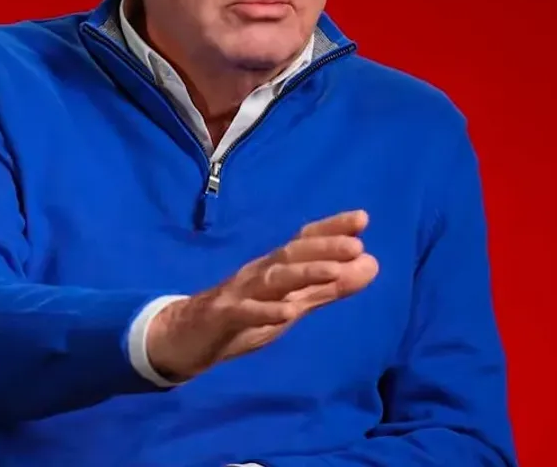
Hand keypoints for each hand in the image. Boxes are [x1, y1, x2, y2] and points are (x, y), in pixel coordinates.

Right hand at [146, 209, 378, 380]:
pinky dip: (266, 312)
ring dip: (303, 273)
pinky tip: (288, 314)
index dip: (330, 230)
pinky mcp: (222, 317)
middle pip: (291, 255)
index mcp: (275, 269)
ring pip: (272, 280)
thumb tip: (372, 264)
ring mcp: (239, 293)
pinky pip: (245, 313)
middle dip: (323, 247)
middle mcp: (258, 273)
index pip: (304, 243)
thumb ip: (329, 287)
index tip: (362, 218)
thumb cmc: (243, 317)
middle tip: (356, 243)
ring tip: (333, 272)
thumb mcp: (291, 305)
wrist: (183, 337)